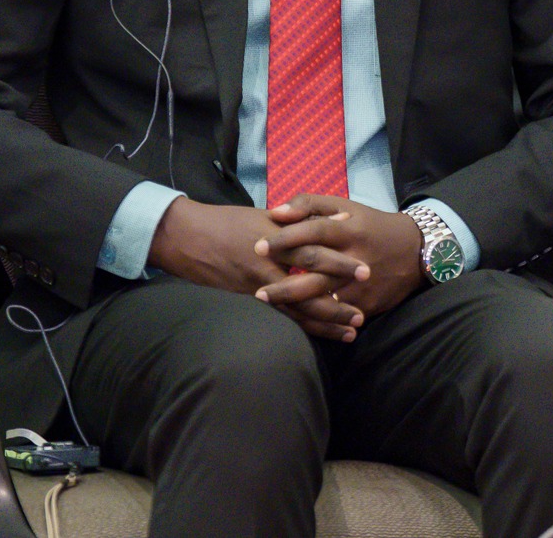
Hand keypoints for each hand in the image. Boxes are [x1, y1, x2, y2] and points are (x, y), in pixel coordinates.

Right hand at [147, 197, 369, 339]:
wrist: (185, 237)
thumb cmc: (227, 222)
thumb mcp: (264, 216)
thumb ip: (299, 222)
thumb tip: (337, 221)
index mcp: (276, 242)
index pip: (315, 254)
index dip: (340, 264)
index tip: (366, 272)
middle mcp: (267, 268)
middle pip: (308, 291)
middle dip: (336, 306)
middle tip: (362, 316)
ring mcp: (254, 288)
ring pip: (294, 311)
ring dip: (322, 324)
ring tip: (349, 333)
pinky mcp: (243, 302)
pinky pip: (276, 318)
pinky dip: (298, 327)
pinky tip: (316, 335)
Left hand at [257, 194, 426, 335]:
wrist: (416, 251)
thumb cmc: (371, 225)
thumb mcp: (345, 206)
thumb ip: (309, 204)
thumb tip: (275, 212)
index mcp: (350, 229)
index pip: (315, 231)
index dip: (287, 238)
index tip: (259, 246)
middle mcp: (355, 257)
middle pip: (317, 272)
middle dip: (285, 283)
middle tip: (257, 290)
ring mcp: (362, 284)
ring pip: (325, 298)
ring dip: (295, 304)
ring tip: (269, 304)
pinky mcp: (367, 304)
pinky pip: (339, 315)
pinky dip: (317, 320)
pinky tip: (294, 321)